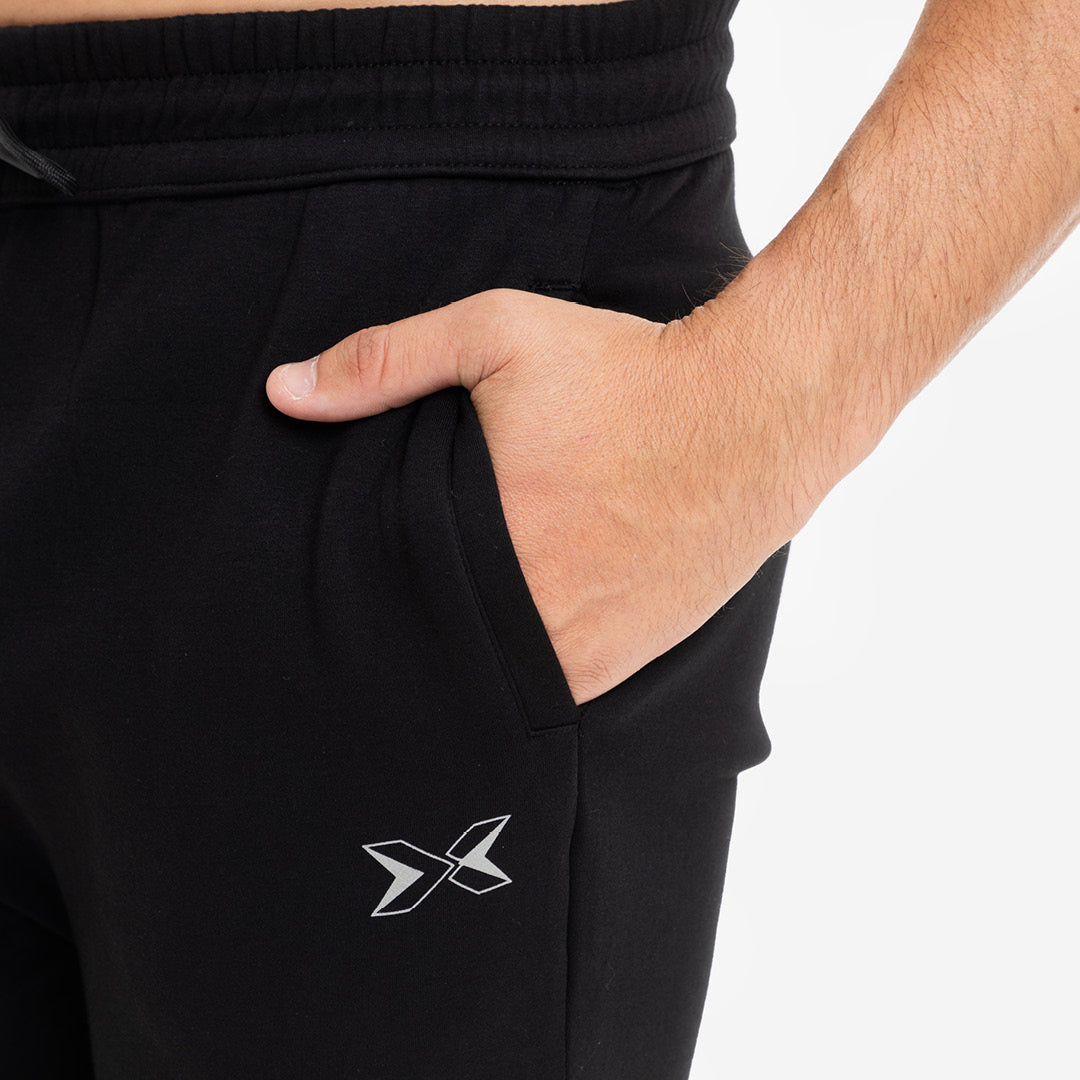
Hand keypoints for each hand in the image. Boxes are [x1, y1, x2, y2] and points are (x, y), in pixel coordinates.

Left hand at [266, 288, 823, 703]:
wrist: (754, 413)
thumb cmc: (628, 373)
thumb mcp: (498, 335)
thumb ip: (386, 362)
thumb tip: (284, 391)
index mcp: (481, 538)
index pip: (380, 596)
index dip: (355, 595)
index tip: (334, 595)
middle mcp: (529, 608)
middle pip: (431, 644)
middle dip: (407, 628)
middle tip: (377, 623)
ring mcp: (579, 645)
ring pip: (485, 677)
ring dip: (462, 656)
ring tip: (443, 629)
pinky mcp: (620, 662)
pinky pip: (544, 688)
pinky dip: (518, 668)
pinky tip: (506, 634)